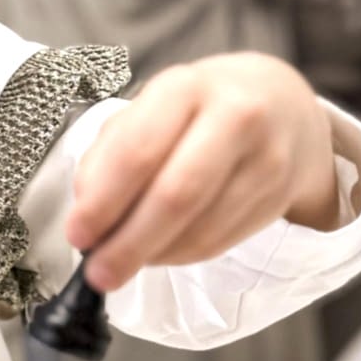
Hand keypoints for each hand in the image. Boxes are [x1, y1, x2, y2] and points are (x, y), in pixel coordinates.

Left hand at [64, 53, 339, 291]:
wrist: (283, 107)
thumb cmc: (197, 110)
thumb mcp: (149, 110)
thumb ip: (109, 155)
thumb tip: (88, 210)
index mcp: (185, 87)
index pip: (139, 151)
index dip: (103, 201)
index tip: (77, 234)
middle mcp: (234, 117)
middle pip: (177, 195)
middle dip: (129, 243)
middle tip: (99, 273)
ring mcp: (265, 159)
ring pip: (201, 228)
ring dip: (153, 256)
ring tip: (123, 264)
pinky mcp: (279, 196)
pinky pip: (220, 242)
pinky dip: (180, 256)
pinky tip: (159, 253)